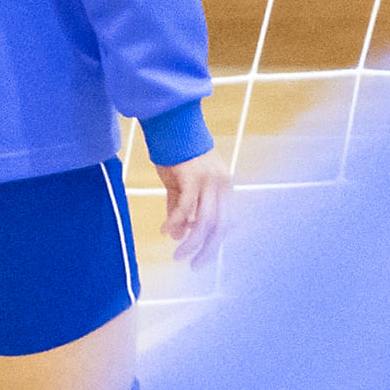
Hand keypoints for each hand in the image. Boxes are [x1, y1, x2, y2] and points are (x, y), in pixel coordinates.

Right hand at [156, 151, 229, 268]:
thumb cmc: (177, 154)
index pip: (227, 223)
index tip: (202, 258)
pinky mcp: (191, 176)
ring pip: (204, 221)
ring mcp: (208, 181)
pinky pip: (185, 206)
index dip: (215, 243)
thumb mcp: (181, 185)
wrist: (173, 124)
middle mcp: (221, 185)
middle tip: (193, 266)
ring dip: (191, 242)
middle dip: (207, 250)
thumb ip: (180, 210)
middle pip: (219, 226)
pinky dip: (174, 221)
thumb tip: (177, 236)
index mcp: (225, 187)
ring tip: (177, 255)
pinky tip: (163, 231)